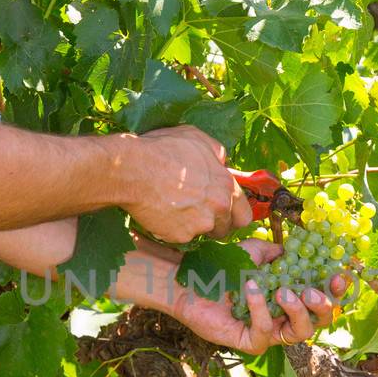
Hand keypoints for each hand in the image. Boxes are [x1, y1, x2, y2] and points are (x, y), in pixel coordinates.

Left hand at [112, 237, 346, 354]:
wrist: (189, 279)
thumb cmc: (223, 266)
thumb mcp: (256, 253)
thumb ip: (280, 253)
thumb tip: (301, 252)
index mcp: (291, 297)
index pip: (323, 299)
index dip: (336, 291)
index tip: (339, 275)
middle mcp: (283, 317)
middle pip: (319, 323)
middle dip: (322, 307)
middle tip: (313, 290)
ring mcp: (268, 333)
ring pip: (298, 333)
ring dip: (296, 310)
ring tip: (282, 290)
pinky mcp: (249, 342)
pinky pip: (265, 332)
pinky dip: (261, 308)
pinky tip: (251, 288)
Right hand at [120, 126, 252, 244]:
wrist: (133, 169)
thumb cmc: (163, 149)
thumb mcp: (197, 139)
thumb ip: (217, 153)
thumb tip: (223, 162)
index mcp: (226, 186)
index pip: (244, 214)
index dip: (234, 215)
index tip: (225, 214)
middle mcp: (218, 208)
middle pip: (226, 229)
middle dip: (216, 224)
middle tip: (199, 215)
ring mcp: (200, 224)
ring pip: (203, 234)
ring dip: (195, 227)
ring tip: (177, 211)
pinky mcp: (179, 235)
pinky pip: (180, 237)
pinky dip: (173, 229)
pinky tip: (161, 213)